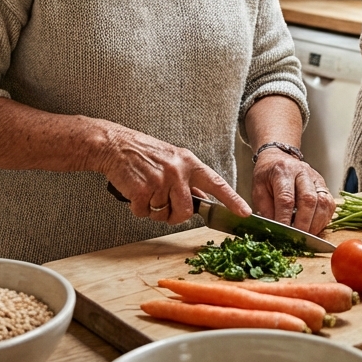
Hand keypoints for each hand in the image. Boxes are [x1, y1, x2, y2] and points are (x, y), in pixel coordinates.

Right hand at [100, 125, 250, 225]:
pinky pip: (144, 214)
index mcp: (189, 162)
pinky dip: (138, 209)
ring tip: (147, 192)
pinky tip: (135, 192)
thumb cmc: (145, 154)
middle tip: (163, 204)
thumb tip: (205, 199)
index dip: (232, 200)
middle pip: (187, 211)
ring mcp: (160, 181)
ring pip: (164, 215)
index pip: (216, 183)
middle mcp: (177, 171)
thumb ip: (189, 179)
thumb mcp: (174, 159)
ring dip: (154, 211)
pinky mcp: (142, 190)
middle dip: (175, 215)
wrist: (116, 146)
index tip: (245, 213)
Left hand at [253, 151, 334, 233]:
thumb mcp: (258, 190)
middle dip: (303, 223)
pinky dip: (324, 219)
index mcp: (282, 171)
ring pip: (323, 202)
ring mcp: (316, 178)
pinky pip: (330, 204)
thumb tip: (275, 229)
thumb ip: (265, 209)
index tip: (283, 233)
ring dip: (316, 223)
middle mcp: (302, 172)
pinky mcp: (324, 185)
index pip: (286, 198)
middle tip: (297, 238)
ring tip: (306, 236)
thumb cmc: (267, 176)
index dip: (285, 218)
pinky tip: (314, 227)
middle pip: (309, 199)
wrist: (279, 157)